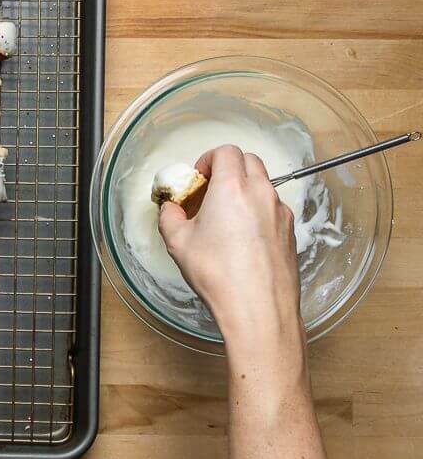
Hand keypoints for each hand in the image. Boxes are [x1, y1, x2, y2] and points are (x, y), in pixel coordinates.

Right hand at [157, 143, 305, 368]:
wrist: (257, 307)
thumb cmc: (219, 275)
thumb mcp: (178, 244)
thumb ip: (170, 218)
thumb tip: (170, 209)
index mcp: (232, 187)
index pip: (225, 151)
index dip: (209, 159)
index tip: (199, 176)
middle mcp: (261, 192)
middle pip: (248, 161)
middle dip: (228, 169)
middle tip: (211, 191)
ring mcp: (279, 210)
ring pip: (263, 185)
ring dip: (244, 190)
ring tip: (226, 218)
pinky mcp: (289, 230)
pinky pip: (272, 209)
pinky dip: (258, 212)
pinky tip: (243, 239)